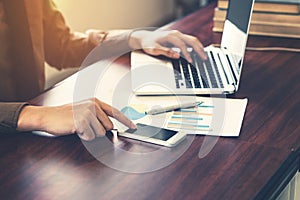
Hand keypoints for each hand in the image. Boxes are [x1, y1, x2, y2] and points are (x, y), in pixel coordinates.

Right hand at [17, 98, 136, 140]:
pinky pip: (90, 137)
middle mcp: (93, 105)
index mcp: (95, 102)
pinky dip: (83, 136)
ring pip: (100, 133)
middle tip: (84, 125)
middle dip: (98, 130)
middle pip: (108, 127)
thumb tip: (111, 127)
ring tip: (79, 127)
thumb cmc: (66, 115)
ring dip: (90, 134)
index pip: (115, 112)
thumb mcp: (84, 110)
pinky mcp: (81, 121)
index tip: (134, 127)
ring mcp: (87, 113)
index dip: (126, 121)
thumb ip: (99, 116)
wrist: (48, 116)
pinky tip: (75, 129)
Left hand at [129, 30, 206, 61]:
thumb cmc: (148, 44)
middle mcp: (176, 34)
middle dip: (199, 49)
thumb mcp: (154, 49)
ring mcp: (178, 34)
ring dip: (199, 47)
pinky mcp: (179, 37)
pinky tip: (199, 52)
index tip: (191, 61)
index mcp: (170, 36)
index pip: (182, 45)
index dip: (187, 54)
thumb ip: (165, 52)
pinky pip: (190, 40)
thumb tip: (177, 55)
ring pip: (192, 39)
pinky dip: (196, 46)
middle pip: (191, 40)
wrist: (145, 38)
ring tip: (204, 55)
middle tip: (204, 58)